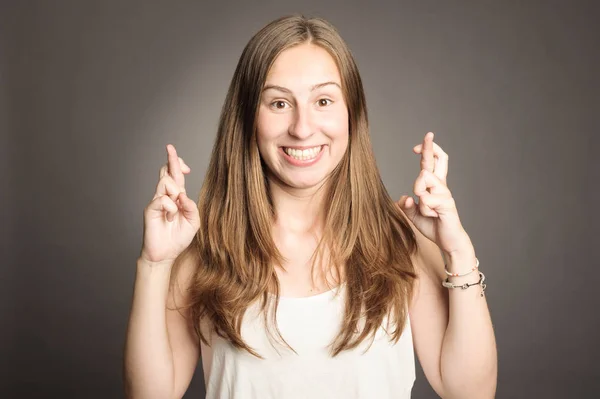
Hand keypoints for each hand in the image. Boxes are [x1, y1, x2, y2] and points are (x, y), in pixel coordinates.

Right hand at [140, 144, 199, 263]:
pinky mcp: (150, 209)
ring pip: (166, 182)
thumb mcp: (193, 222)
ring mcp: (157, 202)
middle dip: (171, 159)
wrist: (165, 254)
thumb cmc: (178, 238)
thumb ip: (192, 207)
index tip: (186, 166)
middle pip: (167, 172)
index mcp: (177, 198)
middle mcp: (166, 197)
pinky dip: (170, 207)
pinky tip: (169, 217)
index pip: (176, 177)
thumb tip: (184, 195)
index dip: (178, 165)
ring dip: (175, 191)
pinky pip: (162, 199)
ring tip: (175, 208)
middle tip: (170, 147)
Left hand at [397, 132, 472, 255]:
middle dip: (429, 148)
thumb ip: (407, 206)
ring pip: (424, 179)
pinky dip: (424, 210)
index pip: (432, 162)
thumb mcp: (414, 215)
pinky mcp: (447, 204)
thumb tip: (403, 197)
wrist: (448, 242)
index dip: (426, 150)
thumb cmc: (434, 225)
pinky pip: (426, 200)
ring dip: (419, 192)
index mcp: (434, 185)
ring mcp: (445, 193)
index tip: (416, 146)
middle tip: (428, 135)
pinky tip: (433, 216)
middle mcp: (441, 186)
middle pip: (437, 160)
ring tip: (426, 208)